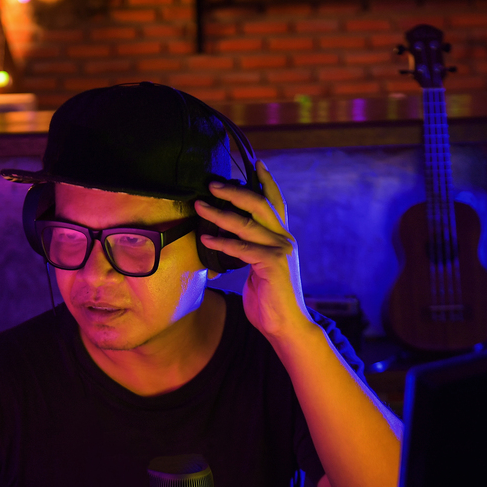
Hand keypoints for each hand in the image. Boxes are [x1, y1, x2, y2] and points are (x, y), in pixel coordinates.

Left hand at [195, 160, 311, 341]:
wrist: (286, 326)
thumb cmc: (269, 299)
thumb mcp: (259, 268)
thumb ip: (249, 250)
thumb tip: (225, 239)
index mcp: (282, 237)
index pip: (275, 202)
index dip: (266, 181)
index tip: (256, 161)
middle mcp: (284, 239)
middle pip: (259, 204)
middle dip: (234, 190)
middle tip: (212, 183)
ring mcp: (280, 251)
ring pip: (247, 224)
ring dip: (219, 213)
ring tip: (199, 206)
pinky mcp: (273, 265)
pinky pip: (243, 249)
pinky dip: (222, 242)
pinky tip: (206, 237)